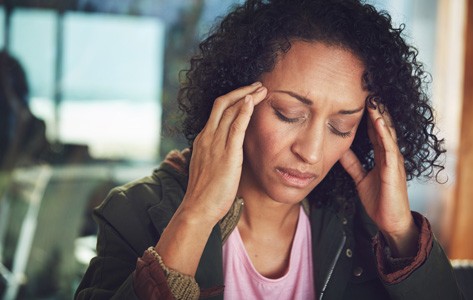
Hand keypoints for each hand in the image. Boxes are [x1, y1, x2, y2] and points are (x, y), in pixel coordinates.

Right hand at [156, 82, 266, 275]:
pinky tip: (253, 102)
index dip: (234, 99)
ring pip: (230, 110)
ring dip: (247, 96)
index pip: (218, 110)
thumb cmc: (205, 192)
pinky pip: (235, 127)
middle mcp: (207, 136)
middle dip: (242, 91)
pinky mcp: (226, 154)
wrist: (198, 208)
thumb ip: (218, 154)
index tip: (248, 94)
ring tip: (262, 89)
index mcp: (203, 139)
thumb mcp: (210, 167)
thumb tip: (230, 151)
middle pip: (223, 103)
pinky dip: (244, 111)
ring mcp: (215, 144)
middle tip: (258, 85)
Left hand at [339, 102, 418, 256]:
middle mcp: (389, 154)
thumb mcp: (360, 178)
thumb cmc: (378, 199)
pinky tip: (377, 121)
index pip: (373, 130)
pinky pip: (389, 148)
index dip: (366, 114)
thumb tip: (338, 150)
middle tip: (367, 89)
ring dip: (380, 115)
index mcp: (381, 155)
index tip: (358, 98)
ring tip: (373, 98)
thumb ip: (352, 164)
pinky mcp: (394, 169)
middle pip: (382, 126)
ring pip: (387, 132)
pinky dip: (383, 133)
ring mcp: (393, 160)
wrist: (389, 221)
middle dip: (375, 109)